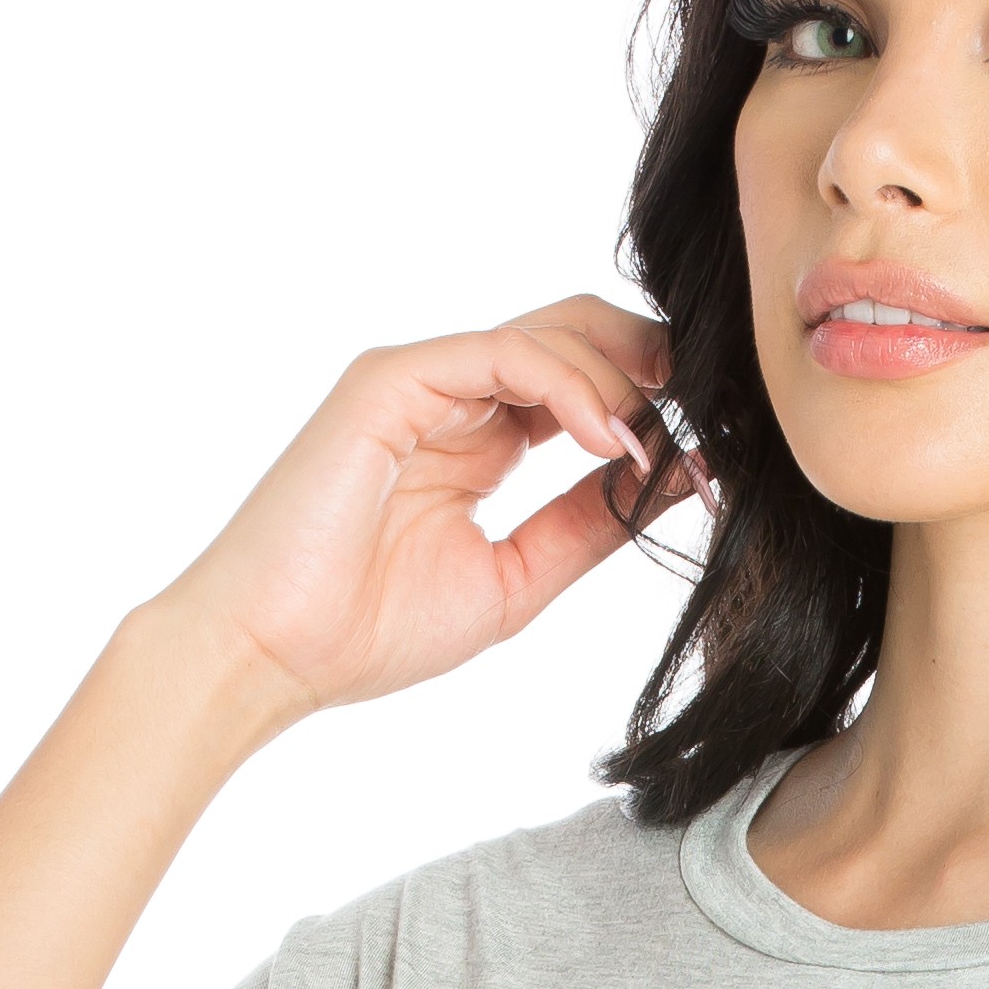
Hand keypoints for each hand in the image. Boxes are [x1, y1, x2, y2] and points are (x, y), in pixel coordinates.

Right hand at [151, 292, 697, 722]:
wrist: (270, 655)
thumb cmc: (367, 631)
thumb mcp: (516, 581)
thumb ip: (588, 526)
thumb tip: (675, 481)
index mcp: (482, 441)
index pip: (588, 386)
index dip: (659, 407)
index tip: (718, 460)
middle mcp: (456, 397)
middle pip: (582, 335)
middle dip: (658, 370)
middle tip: (715, 425)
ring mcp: (422, 380)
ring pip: (554, 333)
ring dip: (626, 381)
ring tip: (657, 452)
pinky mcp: (392, 378)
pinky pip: (503, 352)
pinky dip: (571, 384)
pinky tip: (612, 439)